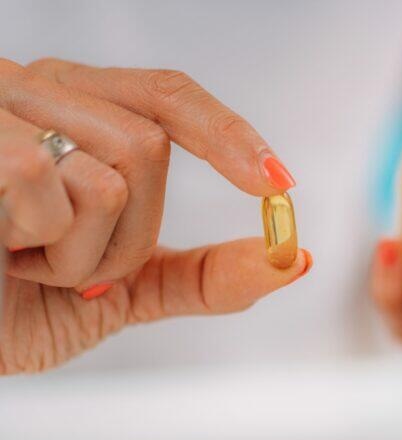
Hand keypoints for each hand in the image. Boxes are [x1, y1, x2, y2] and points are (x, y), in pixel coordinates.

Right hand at [0, 59, 310, 373]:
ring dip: (83, 252)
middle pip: (148, 145)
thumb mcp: (129, 291)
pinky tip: (4, 254)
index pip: (167, 94)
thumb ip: (206, 275)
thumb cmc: (15, 305)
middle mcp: (33, 91)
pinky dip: (42, 244)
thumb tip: (292, 257)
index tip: (278, 186)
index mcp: (75, 110)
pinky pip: (47, 184)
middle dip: (128, 236)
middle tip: (68, 268)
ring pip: (110, 172)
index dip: (228, 134)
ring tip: (27, 262)